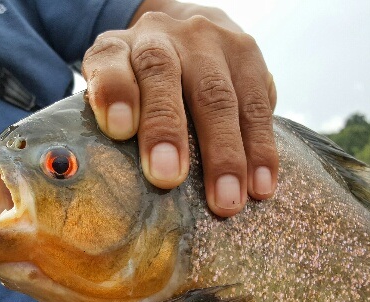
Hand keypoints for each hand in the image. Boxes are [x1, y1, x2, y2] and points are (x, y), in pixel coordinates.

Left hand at [83, 1, 277, 217]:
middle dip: (167, 130)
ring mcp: (211, 42)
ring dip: (224, 153)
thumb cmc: (142, 81)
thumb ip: (108, 118)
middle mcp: (165, 34)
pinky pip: (259, 106)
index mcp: (121, 45)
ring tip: (227, 200)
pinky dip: (261, 150)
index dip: (114, 93)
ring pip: (218, 96)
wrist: (189, 32)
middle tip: (167, 178)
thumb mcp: (113, 90)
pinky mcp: (250, 57)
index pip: (111, 61)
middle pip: (164, 75)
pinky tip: (260, 185)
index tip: (117, 130)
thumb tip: (113, 178)